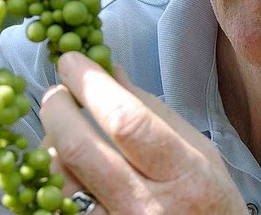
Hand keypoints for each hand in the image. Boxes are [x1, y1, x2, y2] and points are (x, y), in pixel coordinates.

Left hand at [40, 52, 247, 214]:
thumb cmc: (209, 203)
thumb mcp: (200, 152)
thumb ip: (154, 111)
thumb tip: (108, 72)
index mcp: (183, 175)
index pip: (126, 122)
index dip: (91, 86)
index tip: (72, 61)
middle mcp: (146, 208)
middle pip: (80, 149)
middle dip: (57, 109)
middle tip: (57, 92)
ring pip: (58, 180)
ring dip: (51, 146)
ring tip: (64, 134)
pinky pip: (56, 204)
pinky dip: (54, 178)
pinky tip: (66, 167)